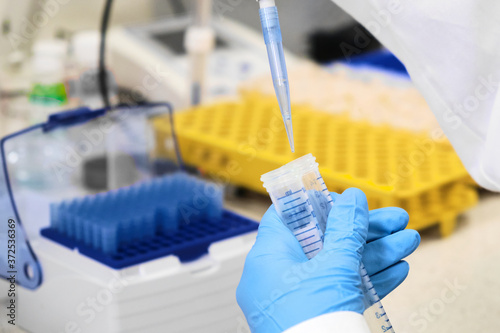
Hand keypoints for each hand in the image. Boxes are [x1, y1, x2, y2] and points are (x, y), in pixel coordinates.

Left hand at [236, 188, 419, 332]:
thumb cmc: (311, 324)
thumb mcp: (334, 268)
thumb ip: (344, 230)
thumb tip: (353, 199)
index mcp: (269, 258)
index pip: (287, 217)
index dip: (316, 204)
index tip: (346, 200)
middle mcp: (279, 277)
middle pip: (323, 240)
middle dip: (363, 231)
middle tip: (396, 221)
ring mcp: (298, 299)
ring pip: (338, 267)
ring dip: (375, 254)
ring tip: (409, 243)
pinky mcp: (317, 317)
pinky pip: (341, 292)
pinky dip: (368, 281)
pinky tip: (398, 271)